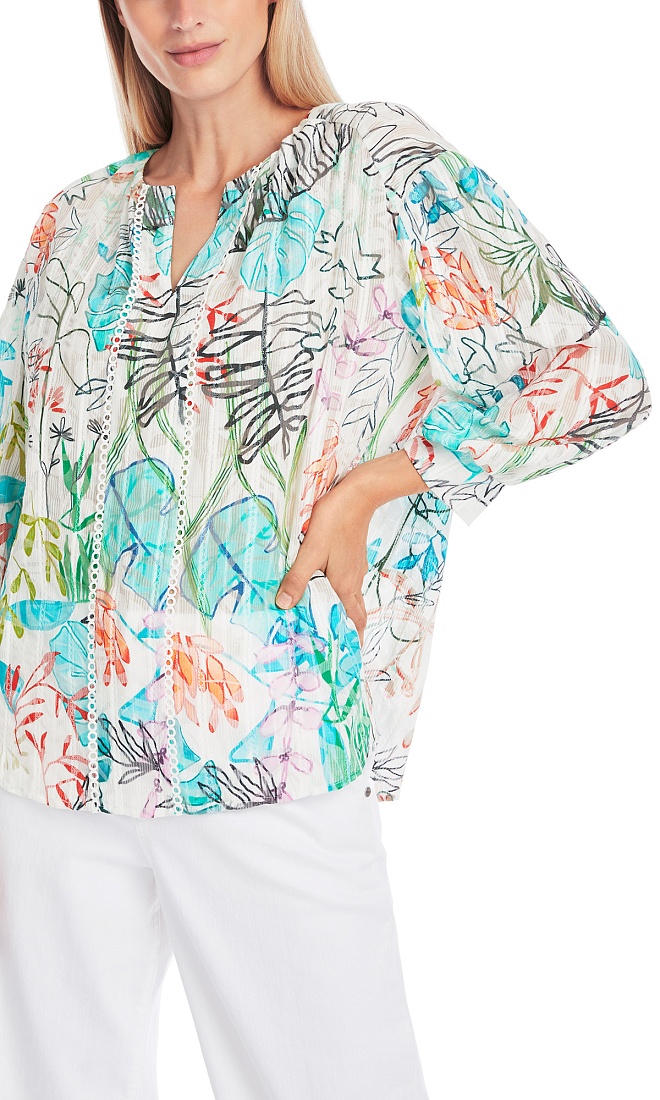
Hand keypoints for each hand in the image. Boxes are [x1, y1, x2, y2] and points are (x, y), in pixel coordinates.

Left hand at [274, 477, 372, 644]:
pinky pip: (349, 584)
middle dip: (350, 631)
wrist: (359, 496)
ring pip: (352, 599)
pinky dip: (341, 596)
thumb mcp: (311, 551)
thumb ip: (297, 579)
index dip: (353, 640)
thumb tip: (284, 606)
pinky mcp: (353, 557)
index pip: (353, 621)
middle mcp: (353, 581)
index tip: (350, 658)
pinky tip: (328, 590)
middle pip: (355, 613)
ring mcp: (355, 568)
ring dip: (344, 613)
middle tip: (340, 645)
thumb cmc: (335, 522)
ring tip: (329, 623)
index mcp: (344, 585)